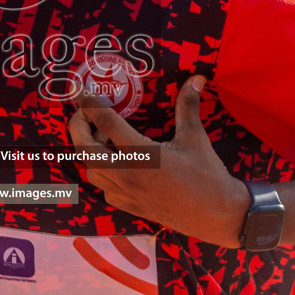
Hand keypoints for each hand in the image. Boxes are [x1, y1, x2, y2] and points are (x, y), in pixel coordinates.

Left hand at [67, 75, 250, 247]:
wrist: (216, 216)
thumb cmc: (207, 176)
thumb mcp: (195, 137)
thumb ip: (188, 106)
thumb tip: (195, 78)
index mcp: (141, 154)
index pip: (105, 123)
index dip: (90, 104)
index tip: (80, 91)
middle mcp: (127, 174)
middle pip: (85, 149)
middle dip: (78, 127)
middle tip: (83, 113)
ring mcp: (125, 193)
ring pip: (91, 170)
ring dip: (88, 151)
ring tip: (101, 137)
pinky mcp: (128, 206)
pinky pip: (103, 188)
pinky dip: (100, 172)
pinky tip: (114, 163)